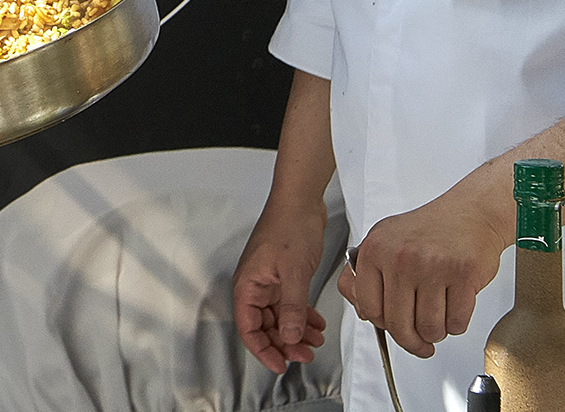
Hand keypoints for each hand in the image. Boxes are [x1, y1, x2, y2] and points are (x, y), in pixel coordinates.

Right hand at [233, 198, 331, 372]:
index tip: (279, 364)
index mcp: (249, 285)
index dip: (263, 350)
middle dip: (284, 343)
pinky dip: (302, 316)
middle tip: (304, 354)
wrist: (301, 201)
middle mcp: (255, 285)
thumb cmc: (289, 225)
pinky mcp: (283, 276)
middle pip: (264, 326)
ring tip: (315, 341)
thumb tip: (289, 337)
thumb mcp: (294, 272)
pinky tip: (315, 323)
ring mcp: (269, 281)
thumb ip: (292, 308)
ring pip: (279, 317)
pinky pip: (289, 305)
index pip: (248, 328)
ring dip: (296, 331)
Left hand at [338, 187, 506, 357]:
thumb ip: (365, 275)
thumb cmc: (429, 230)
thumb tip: (363, 312)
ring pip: (429, 328)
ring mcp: (432, 266)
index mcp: (376, 249)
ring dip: (436, 333)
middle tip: (420, 343)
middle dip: (411, 342)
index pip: (368, 307)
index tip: (391, 330)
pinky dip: (456, 324)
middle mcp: (401, 257)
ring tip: (438, 319)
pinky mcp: (462, 275)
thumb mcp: (385, 241)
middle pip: (398, 325)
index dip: (381, 326)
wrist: (471, 213)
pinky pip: (456, 322)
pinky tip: (454, 309)